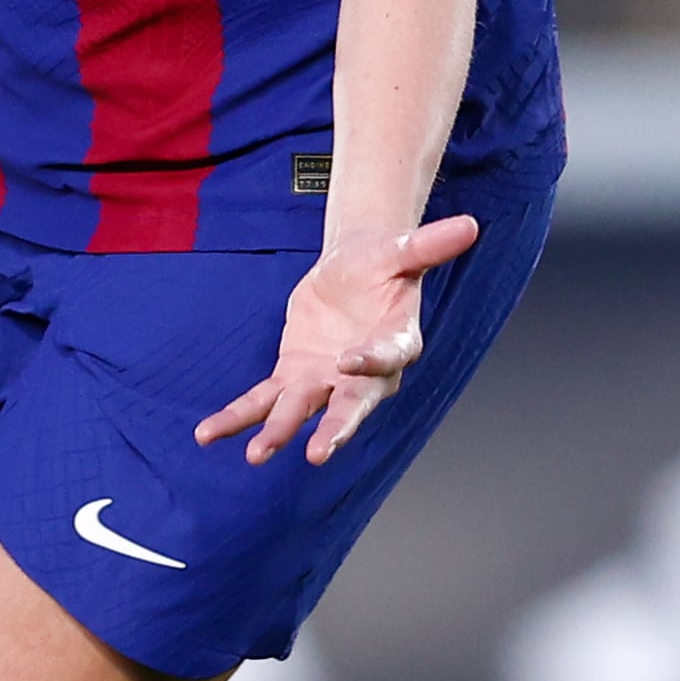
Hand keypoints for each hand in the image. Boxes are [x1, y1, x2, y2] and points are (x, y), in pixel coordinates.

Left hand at [194, 212, 479, 467]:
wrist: (357, 269)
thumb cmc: (385, 263)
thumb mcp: (402, 249)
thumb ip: (431, 245)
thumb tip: (472, 225)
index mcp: (395, 343)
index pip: (387, 357)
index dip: (371, 360)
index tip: (352, 360)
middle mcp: (361, 374)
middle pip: (349, 406)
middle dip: (334, 429)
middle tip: (319, 452)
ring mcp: (325, 380)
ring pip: (302, 412)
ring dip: (278, 432)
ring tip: (257, 455)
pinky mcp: (294, 376)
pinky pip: (263, 401)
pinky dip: (237, 417)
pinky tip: (208, 434)